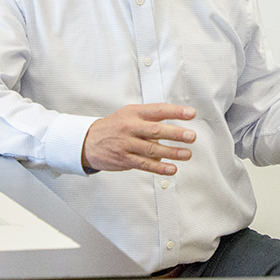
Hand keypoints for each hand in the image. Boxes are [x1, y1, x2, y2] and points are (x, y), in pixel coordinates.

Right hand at [81, 103, 196, 174]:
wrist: (88, 141)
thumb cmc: (113, 126)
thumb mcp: (129, 114)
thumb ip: (150, 117)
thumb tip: (175, 121)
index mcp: (134, 113)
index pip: (158, 110)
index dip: (176, 111)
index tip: (190, 113)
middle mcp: (130, 127)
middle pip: (156, 130)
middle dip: (176, 134)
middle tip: (191, 136)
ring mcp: (127, 144)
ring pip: (153, 149)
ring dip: (172, 153)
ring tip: (187, 154)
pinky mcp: (124, 159)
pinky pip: (145, 164)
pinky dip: (160, 168)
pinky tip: (171, 169)